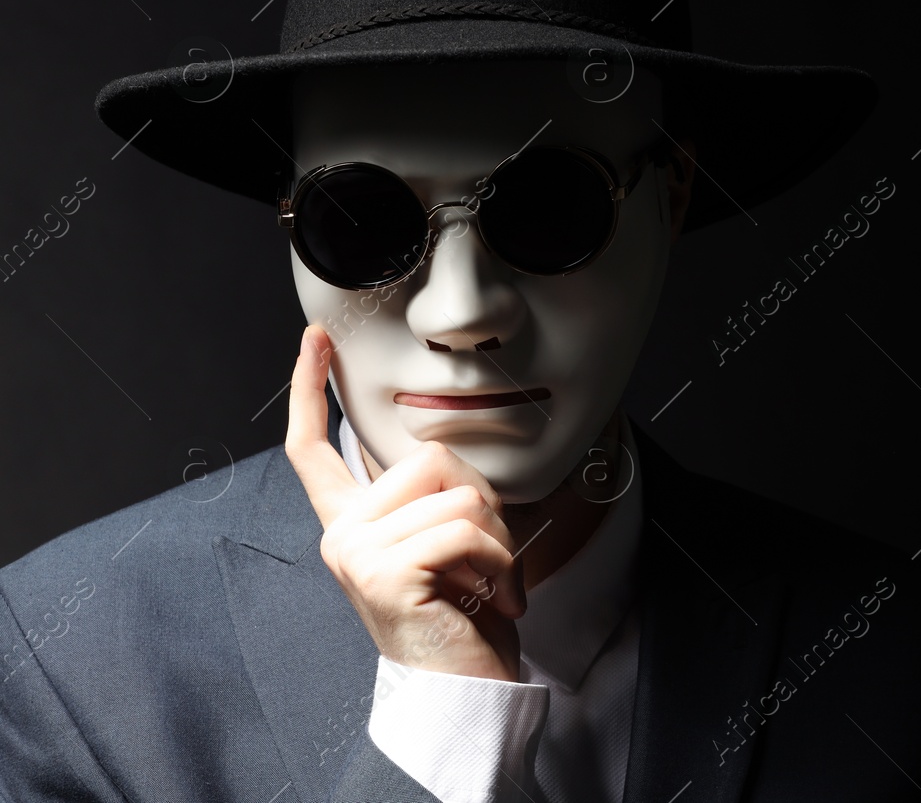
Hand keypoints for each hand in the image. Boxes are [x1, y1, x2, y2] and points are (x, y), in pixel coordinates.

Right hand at [283, 324, 527, 682]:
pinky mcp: (384, 572)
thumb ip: (427, 499)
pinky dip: (498, 561)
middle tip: (486, 558)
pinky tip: (493, 597)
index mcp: (351, 525)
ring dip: (496, 538)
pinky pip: (464, 529)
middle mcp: (342, 535)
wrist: (463, 689)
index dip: (311, 389)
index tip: (316, 341)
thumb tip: (443, 461)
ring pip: (454, 492)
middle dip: (480, 499)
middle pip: (425, 457)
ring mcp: (357, 553)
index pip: (315, 449)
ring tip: (488, 583)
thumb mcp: (440, 546)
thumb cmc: (462, 620)